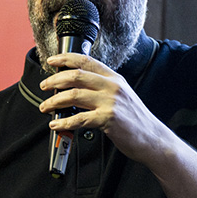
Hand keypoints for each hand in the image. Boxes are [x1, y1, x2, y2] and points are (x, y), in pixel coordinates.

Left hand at [38, 52, 168, 163]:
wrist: (152, 138)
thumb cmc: (135, 120)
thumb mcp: (122, 96)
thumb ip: (103, 89)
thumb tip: (76, 89)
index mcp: (115, 78)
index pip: (87, 61)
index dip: (66, 58)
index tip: (52, 61)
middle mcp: (113, 86)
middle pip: (76, 76)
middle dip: (55, 80)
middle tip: (44, 86)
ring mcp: (111, 102)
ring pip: (74, 95)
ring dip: (54, 101)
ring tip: (46, 107)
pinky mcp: (109, 119)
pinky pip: (79, 118)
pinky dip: (64, 122)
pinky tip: (56, 125)